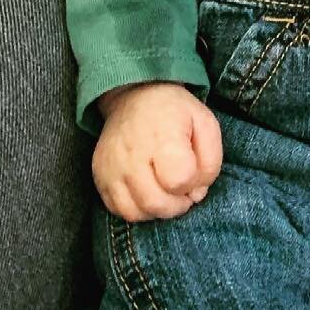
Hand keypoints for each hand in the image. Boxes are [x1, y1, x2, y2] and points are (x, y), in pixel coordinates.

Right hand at [92, 81, 223, 221]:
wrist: (135, 96)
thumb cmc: (175, 112)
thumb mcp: (206, 124)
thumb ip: (210, 162)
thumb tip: (197, 193)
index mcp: (162, 138)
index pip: (179, 180)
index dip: (192, 184)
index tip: (193, 172)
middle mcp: (132, 155)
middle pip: (156, 203)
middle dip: (177, 205)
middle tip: (182, 191)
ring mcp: (112, 168)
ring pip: (135, 212)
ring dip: (156, 211)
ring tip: (165, 193)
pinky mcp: (99, 176)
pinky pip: (117, 209)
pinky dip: (136, 209)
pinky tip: (147, 193)